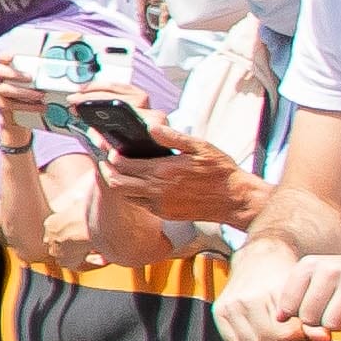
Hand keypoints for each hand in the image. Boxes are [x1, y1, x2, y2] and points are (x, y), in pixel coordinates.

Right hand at [0, 61, 49, 151]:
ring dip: (24, 92)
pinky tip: (41, 107)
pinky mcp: (1, 108)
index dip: (4, 56)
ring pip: (4, 89)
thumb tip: (58, 66)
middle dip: (14, 73)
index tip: (12, 56)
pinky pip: (9, 106)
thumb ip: (40, 76)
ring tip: (42, 95)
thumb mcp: (35, 86)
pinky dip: (27, 106)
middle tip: (31, 77)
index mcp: (6, 72)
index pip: (0, 59)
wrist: (20, 123)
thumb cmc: (31, 99)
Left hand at [98, 133, 263, 226]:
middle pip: (115, 182)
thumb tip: (151, 127)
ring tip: (118, 170)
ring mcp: (159, 204)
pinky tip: (137, 183)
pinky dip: (132, 193)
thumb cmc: (220, 170)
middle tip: (105, 160)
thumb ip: (173, 137)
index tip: (109, 146)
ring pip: (124, 195)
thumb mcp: (200, 146)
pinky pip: (139, 204)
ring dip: (118, 182)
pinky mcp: (164, 213)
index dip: (111, 154)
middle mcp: (156, 189)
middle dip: (107, 170)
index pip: (122, 163)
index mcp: (162, 170)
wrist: (234, 199)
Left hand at [267, 244, 340, 340]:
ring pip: (334, 324)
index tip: (314, 310)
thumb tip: (279, 319)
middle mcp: (330, 269)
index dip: (301, 316)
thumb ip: (296, 298)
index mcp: (310, 265)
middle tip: (336, 311)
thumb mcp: (318, 279)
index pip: (289, 307)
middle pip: (310, 319)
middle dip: (323, 323)